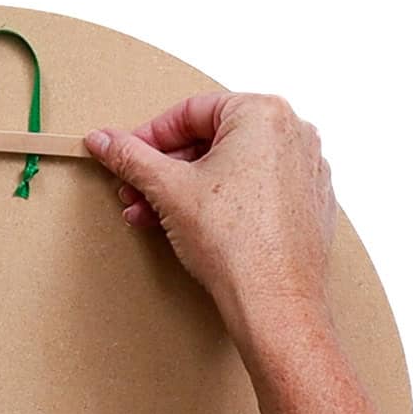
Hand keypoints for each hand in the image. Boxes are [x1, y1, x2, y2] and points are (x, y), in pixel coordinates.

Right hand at [85, 93, 335, 334]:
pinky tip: (191, 226)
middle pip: (211, 141)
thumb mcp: (168, 190)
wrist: (274, 301)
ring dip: (185, 189)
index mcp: (263, 114)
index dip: (150, 136)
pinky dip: (220, 202)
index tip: (127, 154)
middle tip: (136, 191)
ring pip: (231, 168)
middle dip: (165, 170)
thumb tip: (105, 140)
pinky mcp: (307, 203)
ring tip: (154, 215)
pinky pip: (254, 190)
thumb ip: (131, 157)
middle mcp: (293, 133)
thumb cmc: (237, 244)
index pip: (191, 112)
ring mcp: (305, 169)